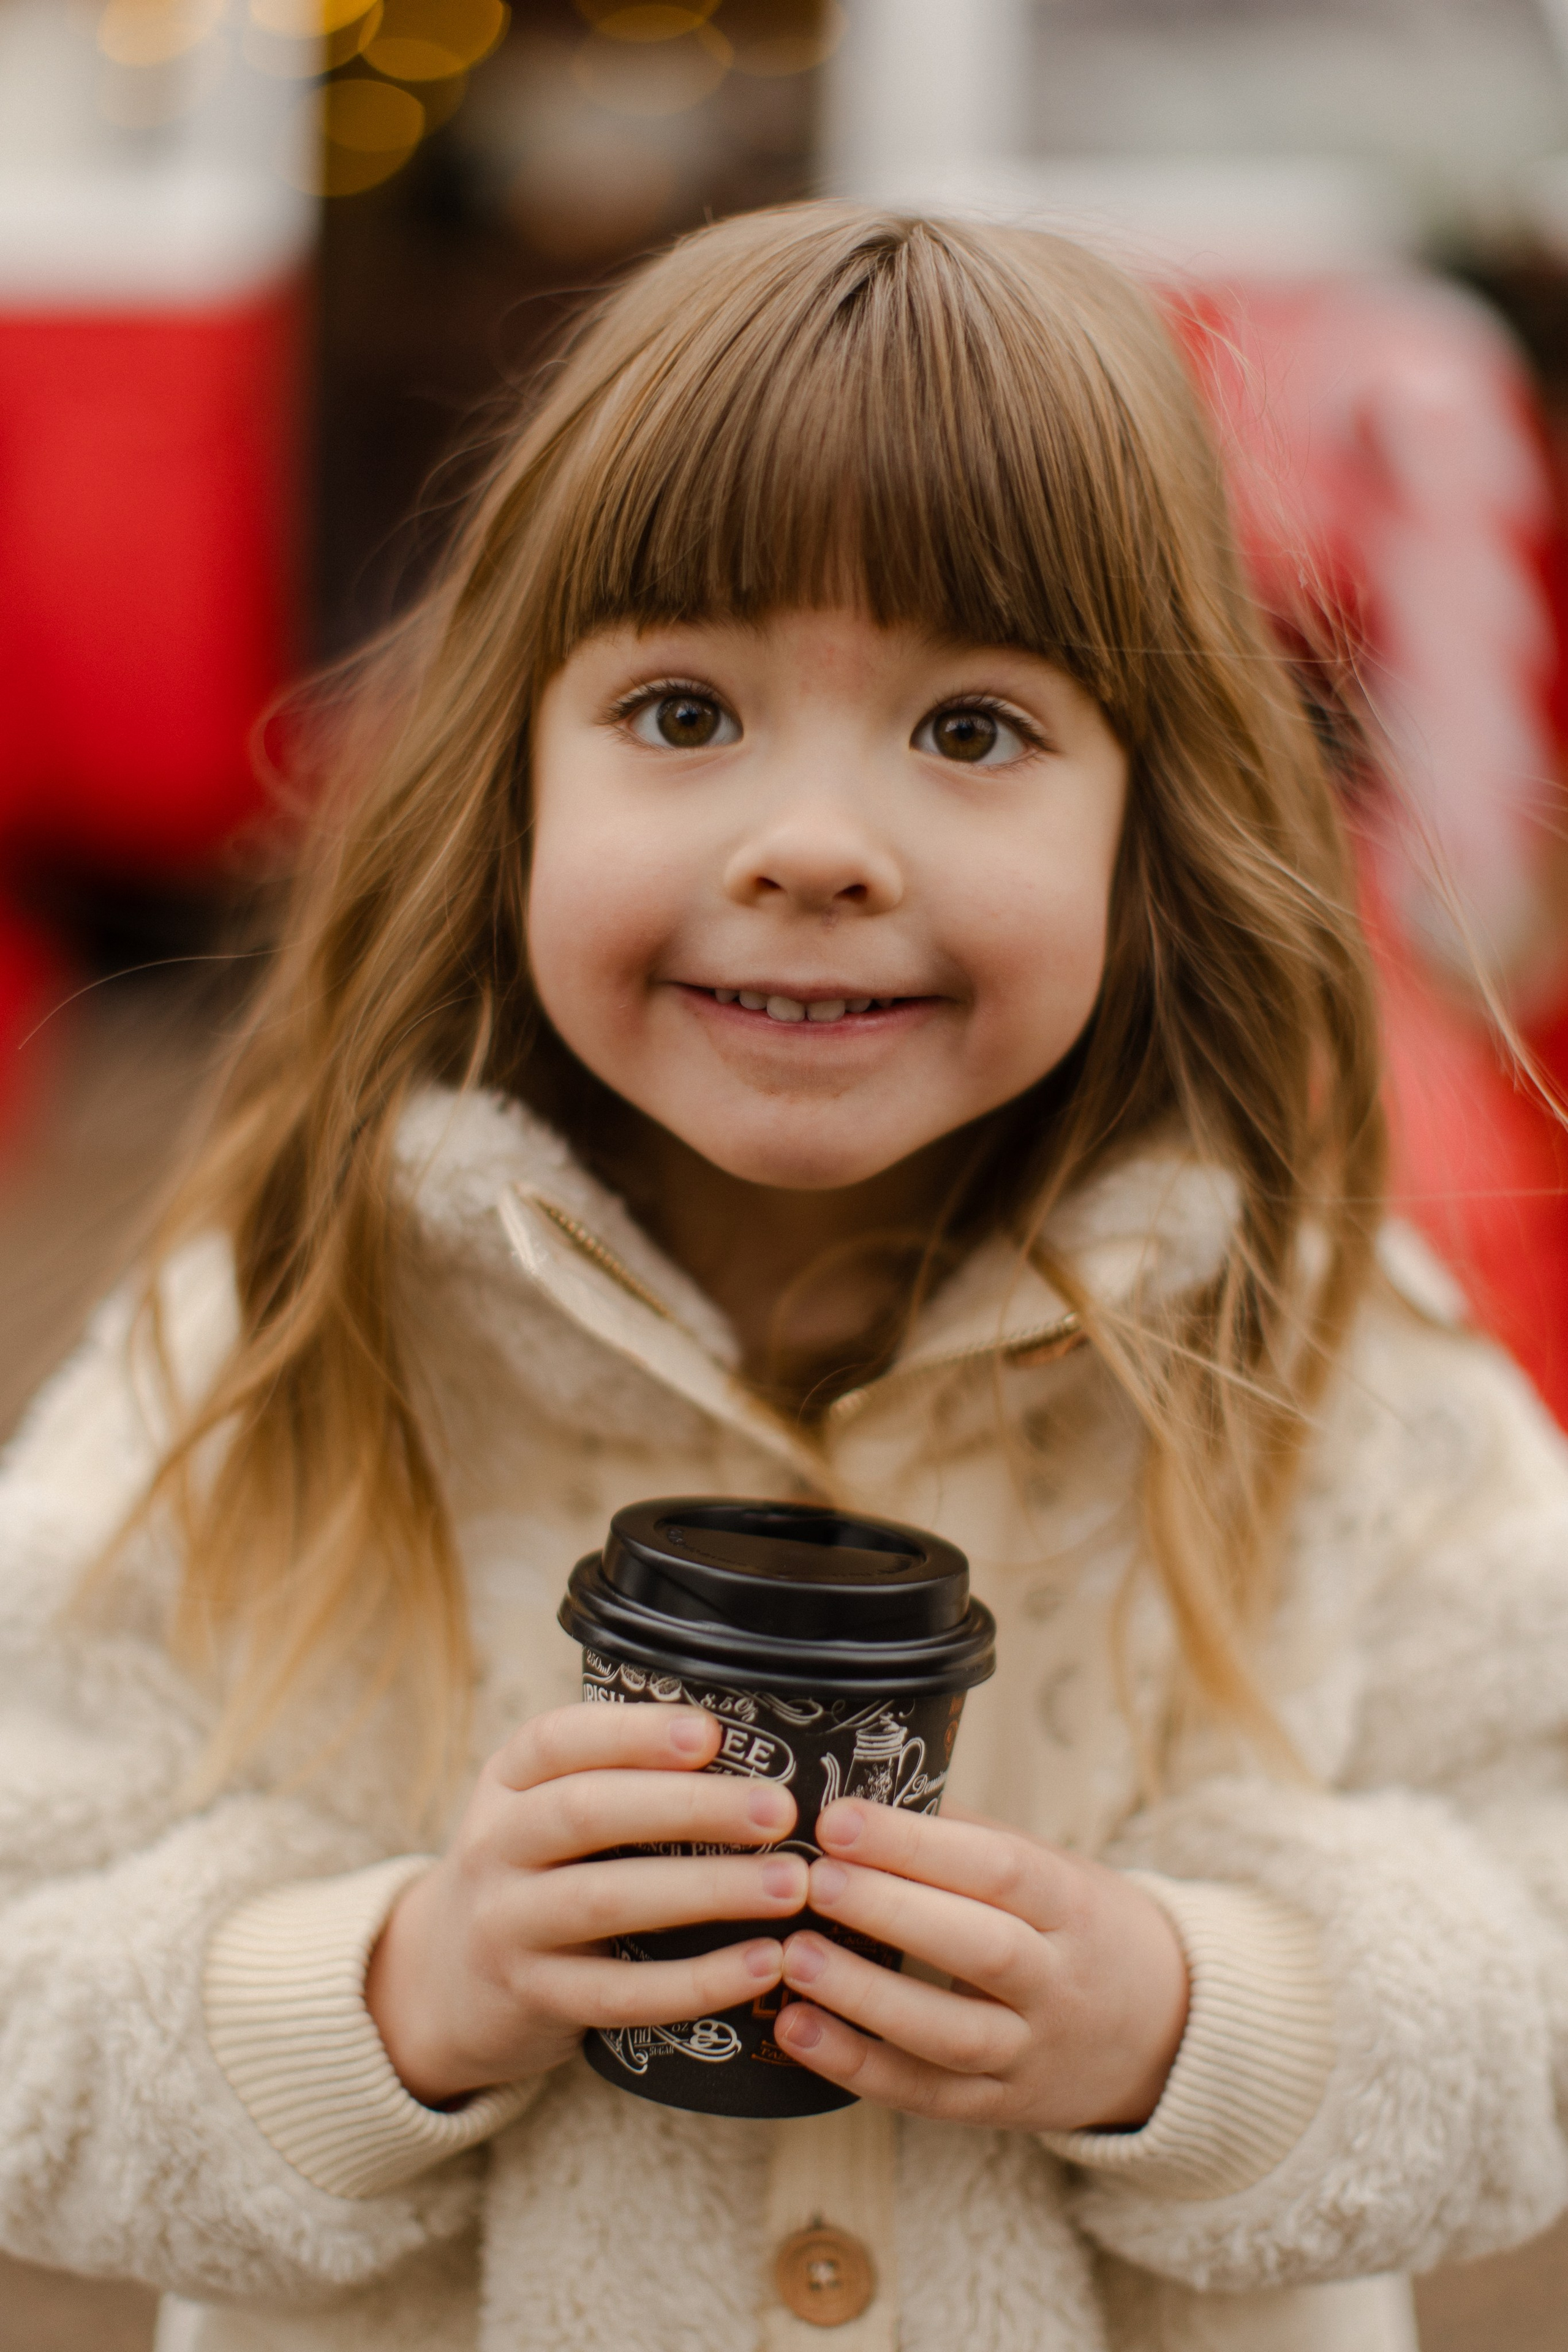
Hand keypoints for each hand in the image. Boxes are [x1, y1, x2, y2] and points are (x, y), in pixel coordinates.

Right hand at [365, 1704, 804, 2104]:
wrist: (445, 1982)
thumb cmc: (537, 1872)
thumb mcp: (544, 1809)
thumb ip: (619, 1777)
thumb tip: (757, 1741)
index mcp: (508, 1780)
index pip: (558, 1739)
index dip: (634, 1732)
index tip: (711, 1734)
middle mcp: (497, 1844)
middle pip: (586, 1811)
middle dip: (689, 1806)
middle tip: (779, 1811)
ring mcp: (506, 1924)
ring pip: (604, 1900)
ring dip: (706, 1890)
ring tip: (789, 1886)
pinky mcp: (533, 1998)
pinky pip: (620, 1994)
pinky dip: (697, 1981)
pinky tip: (763, 1963)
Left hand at [774, 1800, 1187, 2133]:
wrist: (1165, 2033)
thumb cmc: (1078, 1926)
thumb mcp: (1051, 1868)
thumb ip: (968, 1837)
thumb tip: (866, 1790)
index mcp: (1072, 1905)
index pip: (998, 1869)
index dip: (918, 1845)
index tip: (840, 1819)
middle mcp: (1059, 1983)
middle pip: (981, 1949)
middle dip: (891, 1911)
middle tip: (812, 1880)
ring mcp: (1032, 2053)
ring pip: (950, 2034)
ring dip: (865, 1997)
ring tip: (793, 1957)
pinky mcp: (1001, 2108)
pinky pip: (927, 2096)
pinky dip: (858, 2067)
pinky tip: (796, 2030)